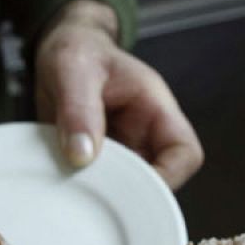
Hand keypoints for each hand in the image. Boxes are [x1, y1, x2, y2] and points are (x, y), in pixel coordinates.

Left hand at [33, 0, 202, 188]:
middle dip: (130, 192)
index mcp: (154, 106)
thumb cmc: (76, 50)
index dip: (168, 176)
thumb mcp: (73, 69)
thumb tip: (82, 155)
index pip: (185, 152)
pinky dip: (86, 189)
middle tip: (95, 195)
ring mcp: (124, 147)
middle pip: (159, 178)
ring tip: (74, 187)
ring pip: (130, 186)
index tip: (132, 189)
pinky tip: (63, 185)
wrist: (59, 49)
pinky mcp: (100, 158)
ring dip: (105, 193)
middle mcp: (145, 131)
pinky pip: (102, 183)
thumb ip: (78, 109)